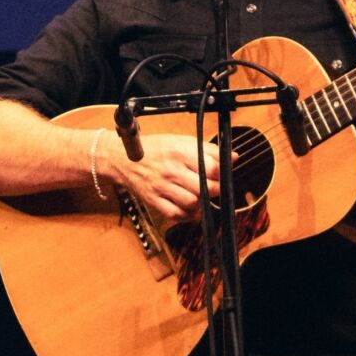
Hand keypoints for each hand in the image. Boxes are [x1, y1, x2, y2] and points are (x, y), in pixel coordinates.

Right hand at [106, 132, 222, 221]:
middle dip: (215, 190)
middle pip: (205, 188)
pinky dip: (186, 215)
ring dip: (201, 202)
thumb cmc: (154, 148)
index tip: (222, 175)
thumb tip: (233, 157)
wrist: (122, 157)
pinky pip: (176, 214)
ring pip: (193, 203)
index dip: (222, 174)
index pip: (212, 168)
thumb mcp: (181, 140)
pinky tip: (189, 208)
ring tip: (199, 196)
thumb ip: (208, 149)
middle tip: (213, 187)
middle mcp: (171, 170)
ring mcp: (161, 186)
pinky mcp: (153, 200)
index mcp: (180, 152)